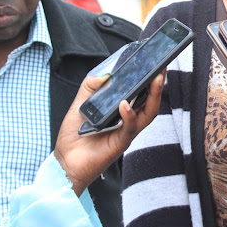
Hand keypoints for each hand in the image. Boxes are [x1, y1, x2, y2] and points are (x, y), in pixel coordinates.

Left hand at [54, 70, 165, 194]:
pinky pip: (130, 128)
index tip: (155, 63)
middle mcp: (128, 121)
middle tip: (162, 67)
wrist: (64, 163)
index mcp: (122, 111)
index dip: (150, 79)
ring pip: (148, 113)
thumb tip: (105, 74)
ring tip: (155, 79)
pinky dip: (130, 115)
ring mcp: (126, 132)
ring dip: (154, 96)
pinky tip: (125, 104)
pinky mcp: (120, 143)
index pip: (142, 93)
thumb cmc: (73, 136)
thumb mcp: (80, 104)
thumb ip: (90, 87)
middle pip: (151, 102)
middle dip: (159, 84)